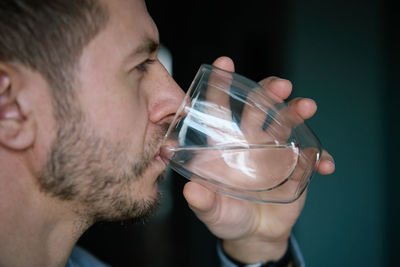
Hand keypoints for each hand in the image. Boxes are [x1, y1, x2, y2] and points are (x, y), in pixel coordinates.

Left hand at [183, 57, 334, 263]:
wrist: (253, 234)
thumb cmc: (226, 215)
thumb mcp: (212, 211)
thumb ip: (203, 202)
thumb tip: (191, 192)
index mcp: (225, 145)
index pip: (220, 110)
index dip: (221, 87)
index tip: (224, 63)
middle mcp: (250, 141)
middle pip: (260, 107)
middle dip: (269, 91)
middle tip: (281, 85)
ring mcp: (275, 152)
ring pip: (287, 123)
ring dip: (297, 112)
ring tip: (307, 106)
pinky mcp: (296, 167)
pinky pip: (311, 158)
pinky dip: (319, 158)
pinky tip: (325, 165)